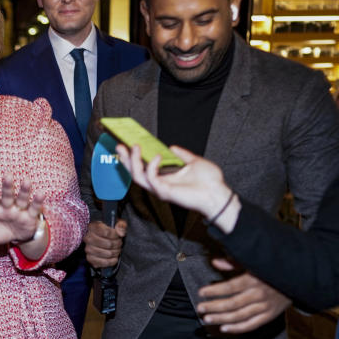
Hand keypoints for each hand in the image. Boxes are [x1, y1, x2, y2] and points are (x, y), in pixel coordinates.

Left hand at [0, 176, 45, 256]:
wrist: (18, 236)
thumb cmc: (1, 231)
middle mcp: (7, 206)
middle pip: (7, 195)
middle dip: (7, 186)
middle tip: (7, 175)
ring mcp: (19, 210)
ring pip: (22, 199)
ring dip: (24, 191)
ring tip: (27, 181)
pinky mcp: (31, 215)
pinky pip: (34, 208)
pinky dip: (37, 201)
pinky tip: (41, 193)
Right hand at [84, 219, 126, 267]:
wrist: (103, 240)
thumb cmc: (110, 230)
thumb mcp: (117, 223)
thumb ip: (121, 225)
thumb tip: (121, 233)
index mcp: (93, 226)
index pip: (106, 232)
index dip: (116, 235)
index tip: (119, 236)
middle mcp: (88, 238)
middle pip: (108, 244)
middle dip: (117, 244)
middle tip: (120, 244)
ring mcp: (88, 249)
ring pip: (107, 254)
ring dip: (115, 253)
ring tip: (117, 250)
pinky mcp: (90, 259)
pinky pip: (103, 262)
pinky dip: (111, 262)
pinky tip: (114, 258)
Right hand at [114, 143, 238, 231]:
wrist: (218, 193)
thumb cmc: (209, 182)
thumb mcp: (195, 161)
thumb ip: (183, 155)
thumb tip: (173, 148)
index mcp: (165, 178)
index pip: (143, 168)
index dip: (133, 158)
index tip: (127, 144)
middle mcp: (159, 185)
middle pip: (134, 173)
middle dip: (125, 159)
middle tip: (120, 145)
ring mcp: (160, 189)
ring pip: (137, 177)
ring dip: (133, 161)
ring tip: (134, 147)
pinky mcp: (164, 192)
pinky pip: (151, 178)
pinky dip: (151, 166)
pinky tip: (156, 156)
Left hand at [196, 259, 290, 333]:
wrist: (298, 278)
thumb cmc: (270, 268)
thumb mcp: (254, 261)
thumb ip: (234, 262)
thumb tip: (215, 261)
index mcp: (254, 279)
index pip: (230, 287)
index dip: (214, 290)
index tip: (201, 292)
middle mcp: (259, 294)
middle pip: (233, 303)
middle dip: (214, 306)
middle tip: (200, 308)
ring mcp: (265, 306)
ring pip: (240, 316)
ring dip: (222, 319)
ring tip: (207, 319)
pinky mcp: (270, 315)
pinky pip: (252, 325)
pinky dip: (237, 329)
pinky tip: (224, 328)